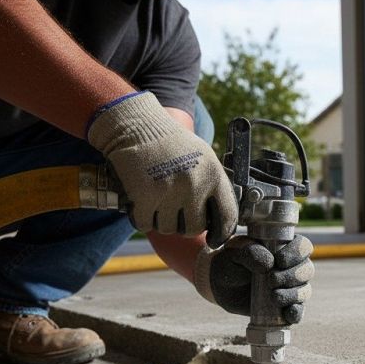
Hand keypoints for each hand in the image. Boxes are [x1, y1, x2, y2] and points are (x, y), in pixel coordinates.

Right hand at [86, 91, 237, 247]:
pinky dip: (142, 218)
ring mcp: (169, 192)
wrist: (137, 125)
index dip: (222, 232)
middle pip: (195, 228)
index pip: (228, 216)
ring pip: (169, 229)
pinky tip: (142, 204)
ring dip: (161, 220)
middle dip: (185, 225)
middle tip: (175, 211)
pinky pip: (146, 224)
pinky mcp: (144, 197)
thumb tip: (222, 220)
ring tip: (158, 201)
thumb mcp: (203, 157)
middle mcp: (194, 185)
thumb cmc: (171, 143)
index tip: (215, 238)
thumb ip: (214, 185)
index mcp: (213, 175)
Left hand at [194, 234, 313, 320]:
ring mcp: (291, 288)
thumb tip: (269, 264)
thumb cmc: (230, 262)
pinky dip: (296, 313)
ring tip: (274, 296)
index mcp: (285, 248)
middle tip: (271, 280)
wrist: (220, 284)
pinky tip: (288, 313)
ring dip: (293, 294)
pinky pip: (298, 311)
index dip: (297, 253)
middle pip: (307, 270)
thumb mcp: (235, 252)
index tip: (280, 260)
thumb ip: (249, 252)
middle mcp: (292, 267)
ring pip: (305, 291)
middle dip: (292, 276)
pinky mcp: (285, 306)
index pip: (303, 246)